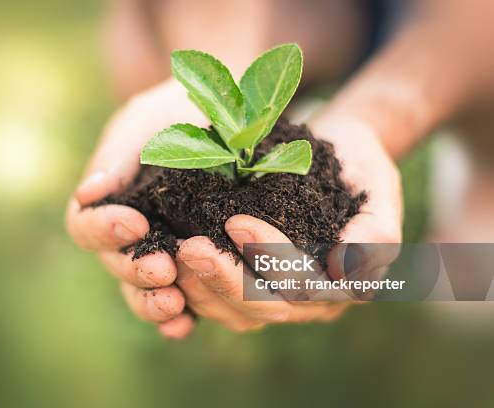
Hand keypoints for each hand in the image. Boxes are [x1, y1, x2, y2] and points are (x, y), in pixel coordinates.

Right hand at [66, 79, 206, 339]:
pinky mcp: (193, 270)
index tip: (133, 221)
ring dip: (154, 304)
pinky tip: (188, 323)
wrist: (226, 114)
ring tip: (175, 305)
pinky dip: (181, 317)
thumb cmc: (177, 112)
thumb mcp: (145, 123)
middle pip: (115, 266)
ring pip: (142, 292)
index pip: (86, 226)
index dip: (104, 230)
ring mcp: (160, 254)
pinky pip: (182, 301)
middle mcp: (129, 235)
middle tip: (164, 269)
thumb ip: (117, 156)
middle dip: (136, 271)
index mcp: (108, 202)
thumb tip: (87, 193)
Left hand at [174, 117, 401, 331]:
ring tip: (171, 256)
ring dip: (202, 289)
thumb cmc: (360, 169)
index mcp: (344, 285)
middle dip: (224, 279)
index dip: (269, 259)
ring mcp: (279, 299)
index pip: (304, 285)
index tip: (236, 221)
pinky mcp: (251, 287)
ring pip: (236, 313)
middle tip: (188, 248)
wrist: (337, 157)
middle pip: (264, 306)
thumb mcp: (381, 190)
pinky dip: (194, 290)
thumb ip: (375, 234)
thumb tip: (342, 273)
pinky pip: (220, 303)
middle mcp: (311, 302)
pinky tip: (169, 264)